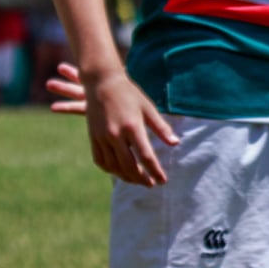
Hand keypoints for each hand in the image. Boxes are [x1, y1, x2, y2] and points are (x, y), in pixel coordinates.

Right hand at [65, 63, 178, 186]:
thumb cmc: (130, 94)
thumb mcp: (149, 108)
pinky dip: (110, 169)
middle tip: (151, 184)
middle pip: (129, 165)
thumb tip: (175, 143)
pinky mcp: (93, 137)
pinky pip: (100, 160)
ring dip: (126, 177)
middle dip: (141, 178)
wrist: (102, 83)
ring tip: (138, 180)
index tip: (163, 180)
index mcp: (132, 127)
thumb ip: (161, 128)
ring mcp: (102, 137)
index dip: (155, 171)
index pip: (146, 156)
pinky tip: (119, 172)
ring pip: (113, 166)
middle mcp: (115, 134)